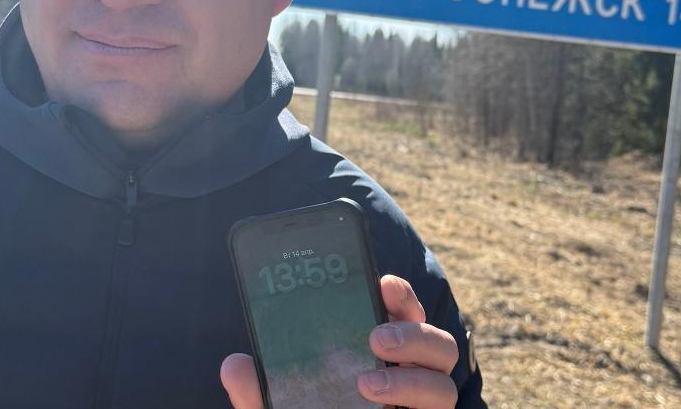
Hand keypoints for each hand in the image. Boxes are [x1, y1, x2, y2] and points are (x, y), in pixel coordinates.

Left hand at [220, 274, 458, 408]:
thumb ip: (259, 393)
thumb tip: (235, 365)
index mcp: (383, 357)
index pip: (407, 315)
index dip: (402, 296)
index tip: (382, 284)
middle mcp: (411, 380)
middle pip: (440, 345)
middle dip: (414, 334)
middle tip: (374, 338)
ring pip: (445, 386)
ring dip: (413, 380)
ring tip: (368, 384)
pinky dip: (412, 406)